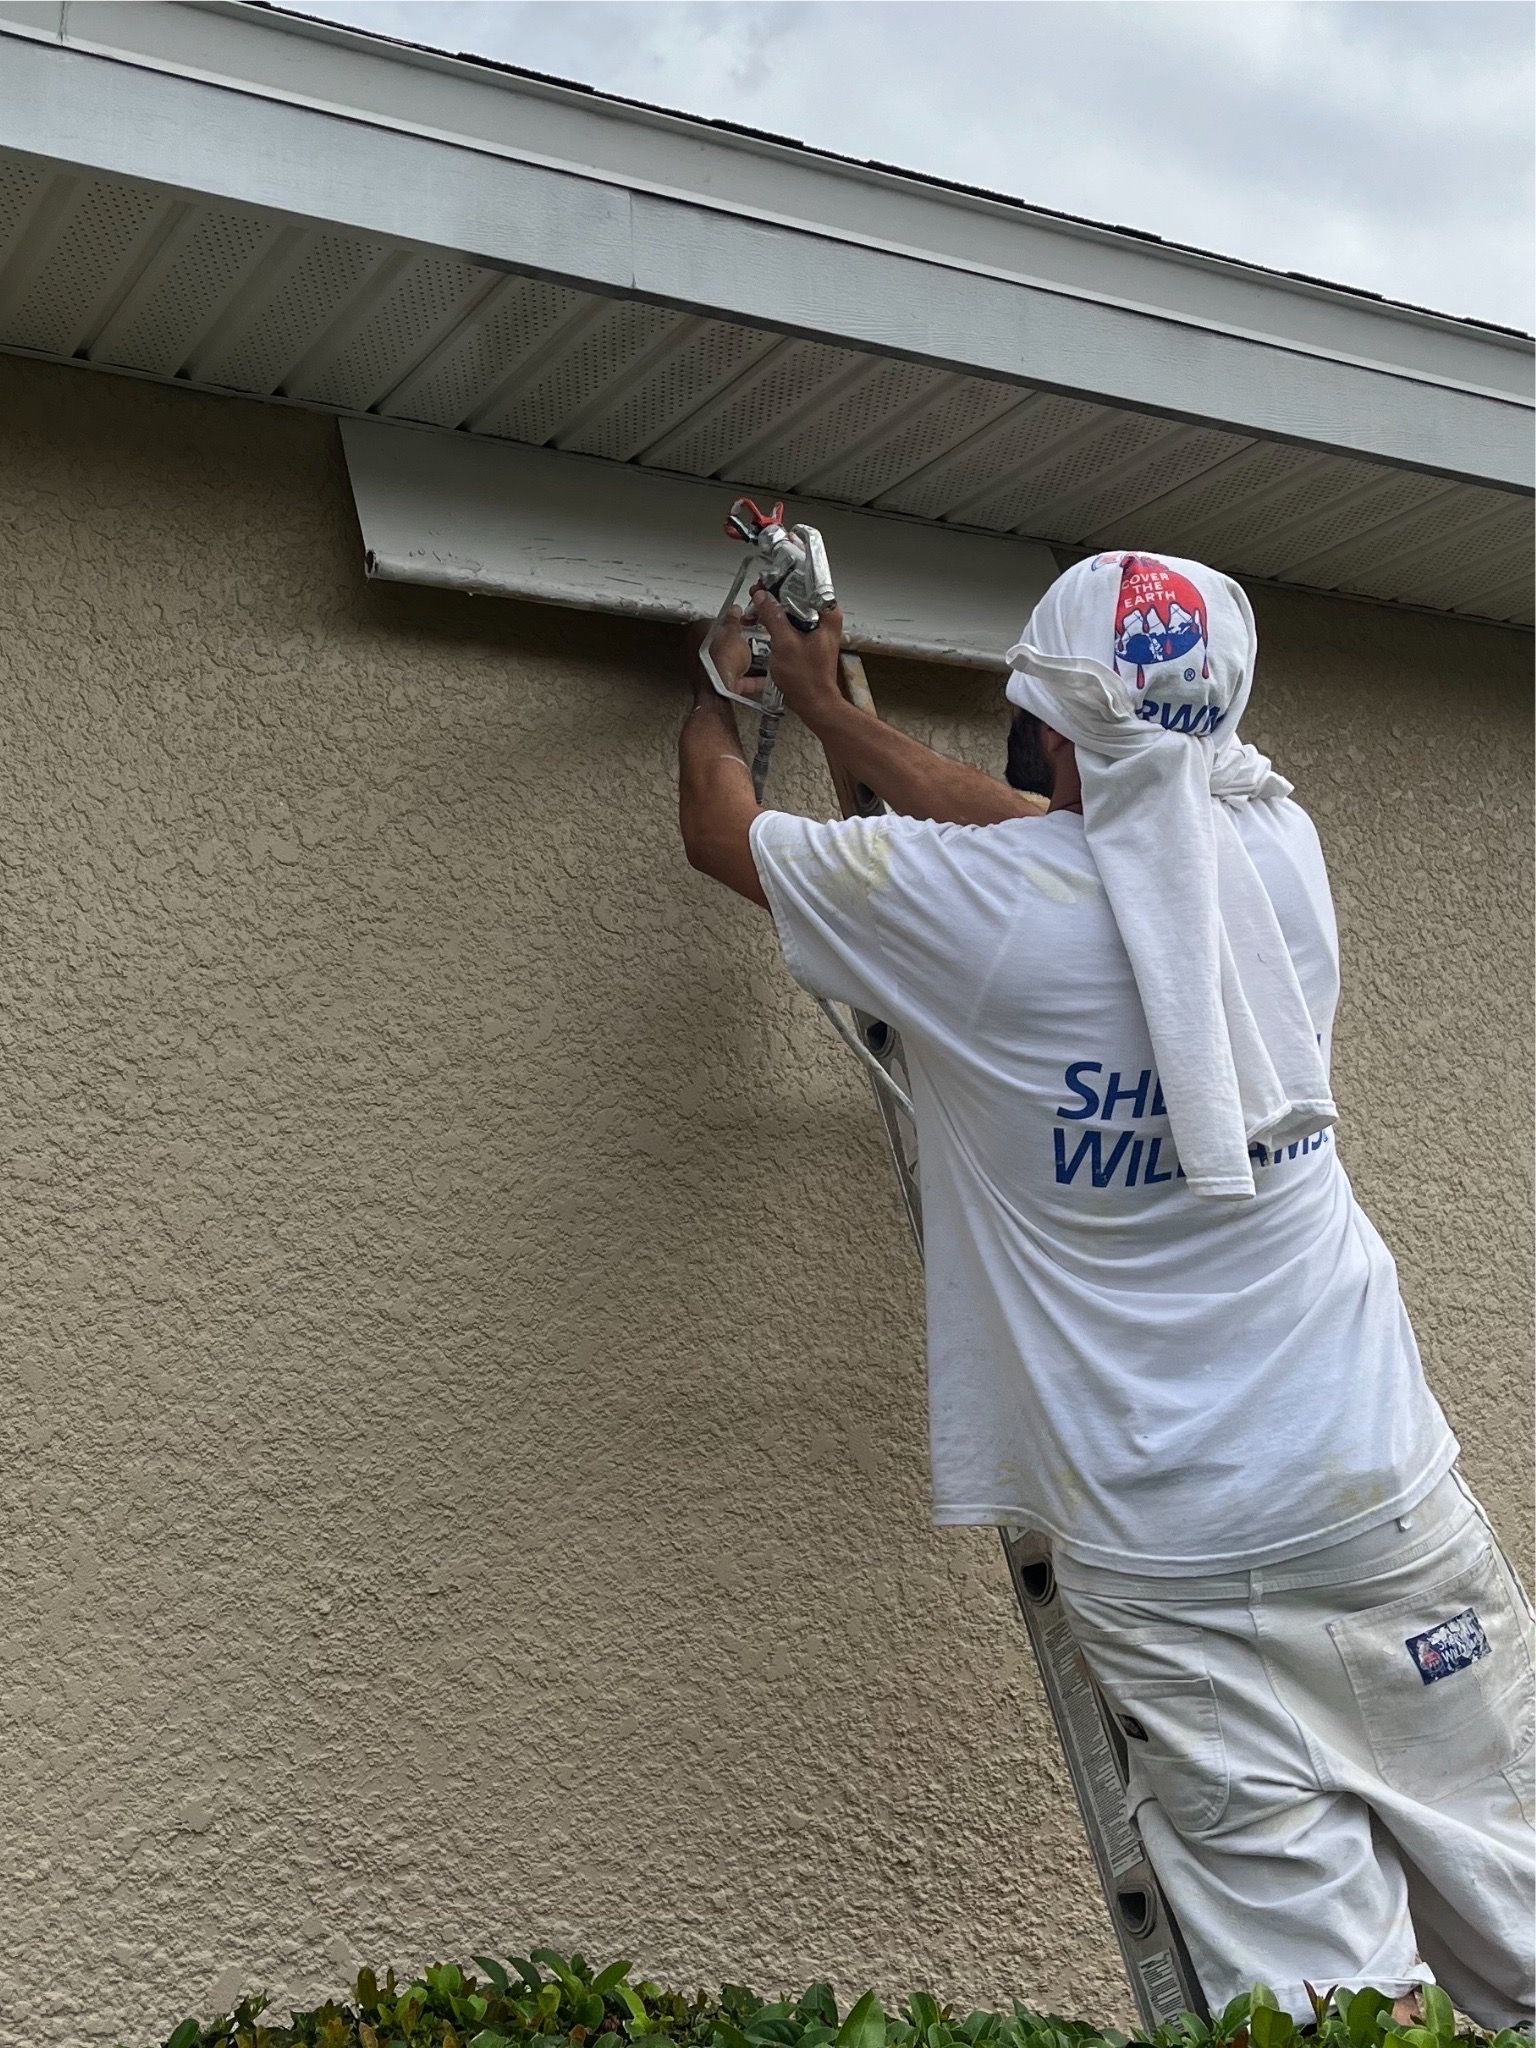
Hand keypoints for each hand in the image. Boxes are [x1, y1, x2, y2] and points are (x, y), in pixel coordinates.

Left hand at [684, 609, 760, 701]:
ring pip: (728, 662)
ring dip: (743, 660)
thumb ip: (733, 621)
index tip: (741, 620)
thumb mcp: (732, 634)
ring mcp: (708, 671)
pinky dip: (749, 679)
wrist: (721, 692)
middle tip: (752, 638)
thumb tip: (734, 611)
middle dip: (738, 642)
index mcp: (697, 635)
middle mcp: (698, 654)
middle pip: (722, 643)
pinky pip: (736, 679)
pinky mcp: (718, 686)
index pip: (713, 623)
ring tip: (759, 657)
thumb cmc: (721, 662)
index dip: (730, 621)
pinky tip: (761, 677)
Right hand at [749, 585, 843, 719]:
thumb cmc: (807, 680)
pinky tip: (763, 620)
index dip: (786, 579)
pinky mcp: (808, 639)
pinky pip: (791, 622)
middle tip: (759, 592)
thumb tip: (763, 597)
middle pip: (799, 594)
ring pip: (793, 608)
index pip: (808, 584)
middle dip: (776, 593)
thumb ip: (772, 617)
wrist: (813, 703)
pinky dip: (777, 620)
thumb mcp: (785, 644)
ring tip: (757, 605)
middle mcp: (825, 620)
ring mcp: (817, 630)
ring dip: (774, 607)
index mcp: (827, 616)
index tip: (770, 578)